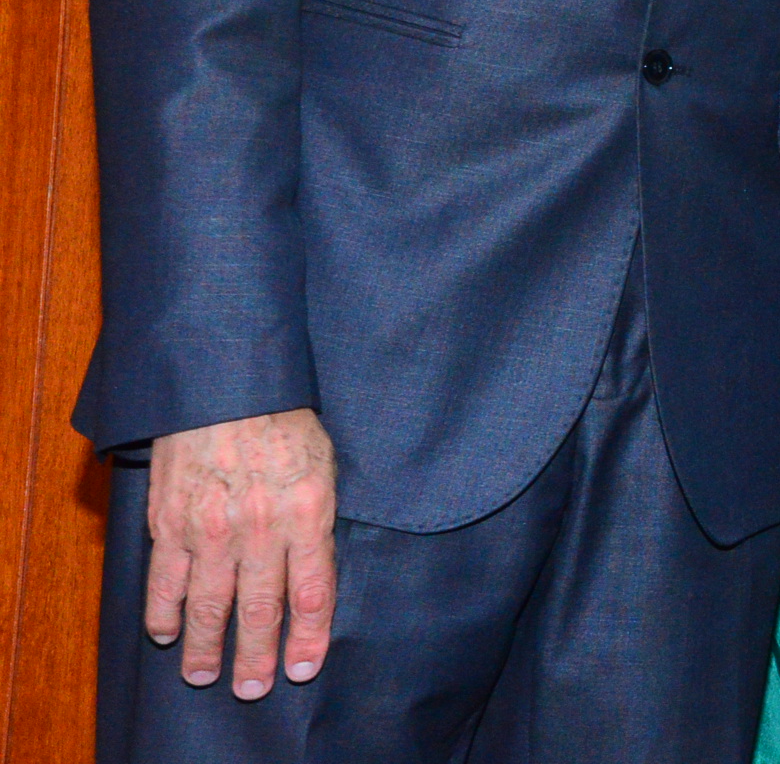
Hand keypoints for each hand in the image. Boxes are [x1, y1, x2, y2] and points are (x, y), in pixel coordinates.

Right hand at [145, 408, 337, 697]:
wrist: (226, 383)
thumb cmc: (284, 421)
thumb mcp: (324, 465)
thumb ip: (317, 520)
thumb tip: (315, 571)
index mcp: (307, 512)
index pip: (313, 592)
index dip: (309, 637)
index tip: (302, 668)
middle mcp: (260, 527)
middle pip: (260, 610)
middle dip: (257, 657)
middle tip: (251, 689)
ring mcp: (210, 527)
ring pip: (207, 605)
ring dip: (204, 647)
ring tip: (204, 674)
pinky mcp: (170, 521)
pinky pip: (164, 581)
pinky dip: (162, 613)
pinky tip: (164, 633)